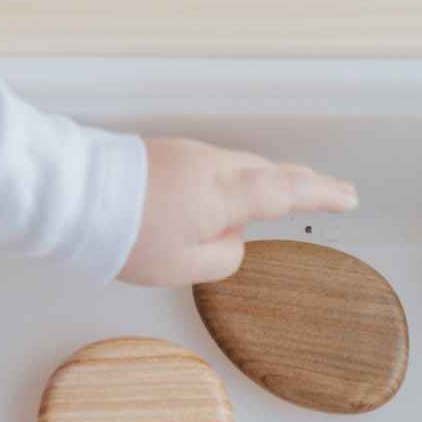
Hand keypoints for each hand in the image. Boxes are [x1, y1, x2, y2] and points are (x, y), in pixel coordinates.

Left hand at [118, 137, 357, 285]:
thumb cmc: (126, 236)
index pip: (286, 192)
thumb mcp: (183, 267)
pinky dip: (230, 179)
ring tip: (281, 197)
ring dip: (262, 180)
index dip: (321, 195)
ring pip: (238, 166)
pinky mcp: (166, 153)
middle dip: (302, 182)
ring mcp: (187, 154)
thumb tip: (234, 239)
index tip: (348, 197)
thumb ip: (222, 257)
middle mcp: (212, 165)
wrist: (73, 195)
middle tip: (331, 190)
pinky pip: (212, 166)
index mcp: (224, 194)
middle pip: (267, 170)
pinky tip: (222, 197)